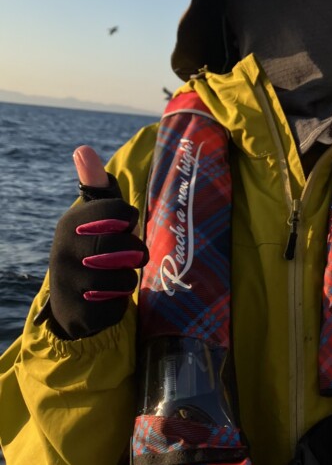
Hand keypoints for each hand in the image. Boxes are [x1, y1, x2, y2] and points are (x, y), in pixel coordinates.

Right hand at [47, 146, 147, 338]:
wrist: (69, 298)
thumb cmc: (92, 243)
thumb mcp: (94, 213)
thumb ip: (95, 183)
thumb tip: (83, 149)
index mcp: (69, 224)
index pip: (118, 212)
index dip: (129, 218)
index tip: (125, 222)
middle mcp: (63, 254)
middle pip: (125, 247)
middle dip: (135, 251)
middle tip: (131, 253)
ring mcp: (69, 287)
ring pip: (125, 281)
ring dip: (128, 279)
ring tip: (117, 275)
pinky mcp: (80, 316)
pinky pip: (119, 308)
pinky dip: (119, 303)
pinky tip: (106, 298)